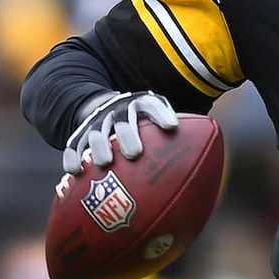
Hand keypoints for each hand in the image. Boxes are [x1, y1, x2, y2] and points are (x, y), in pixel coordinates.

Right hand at [63, 91, 177, 174]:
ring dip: (98, 147)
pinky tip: (74, 173)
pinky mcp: (79, 134)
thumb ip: (180, 138)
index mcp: (141, 105)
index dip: (162, 114)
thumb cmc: (142, 124)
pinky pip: (73, 145)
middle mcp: (119, 111)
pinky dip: (73, 157)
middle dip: (128, 135)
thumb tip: (206, 173)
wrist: (104, 105)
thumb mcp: (158, 120)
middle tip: (134, 154)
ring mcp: (98, 122)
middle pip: (123, 121)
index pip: (153, 105)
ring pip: (96, 133)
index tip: (172, 126)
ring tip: (104, 164)